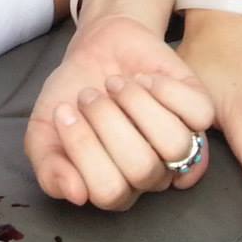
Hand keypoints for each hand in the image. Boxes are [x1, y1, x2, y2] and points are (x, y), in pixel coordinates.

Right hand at [24, 12, 213, 209]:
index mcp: (117, 185)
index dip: (84, 150)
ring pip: (174, 143)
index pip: (109, 192)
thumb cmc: (70, 95)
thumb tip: (74, 194)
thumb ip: (48, 169)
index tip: (64, 111)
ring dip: (136, 104)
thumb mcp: (43, 132)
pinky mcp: (198, 109)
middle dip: (107, 122)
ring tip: (115, 84)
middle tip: (89, 95)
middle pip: (142, 169)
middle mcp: (153, 172)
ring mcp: (180, 142)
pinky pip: (197, 113)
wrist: (96, 48)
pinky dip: (164, 90)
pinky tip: (142, 78)